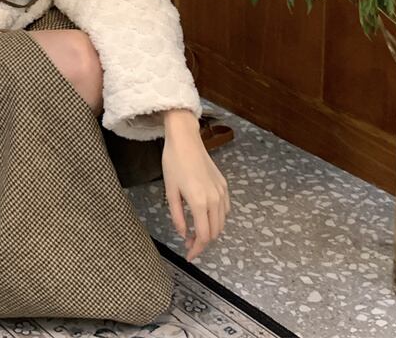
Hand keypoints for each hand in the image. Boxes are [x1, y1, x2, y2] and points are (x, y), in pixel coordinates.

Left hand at [161, 119, 229, 261]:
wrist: (185, 139)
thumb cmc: (173, 163)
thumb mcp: (170, 191)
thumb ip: (177, 216)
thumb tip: (184, 234)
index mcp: (199, 202)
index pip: (204, 236)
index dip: (197, 249)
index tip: (188, 255)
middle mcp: (214, 199)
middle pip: (215, 232)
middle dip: (203, 242)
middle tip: (189, 244)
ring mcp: (221, 192)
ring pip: (222, 222)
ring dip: (211, 231)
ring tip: (196, 231)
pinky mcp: (223, 185)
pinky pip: (225, 209)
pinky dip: (218, 218)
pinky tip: (206, 217)